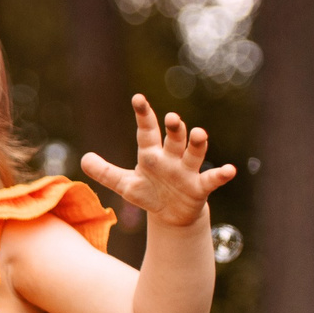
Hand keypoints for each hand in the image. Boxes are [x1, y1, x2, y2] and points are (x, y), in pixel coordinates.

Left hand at [80, 95, 236, 225]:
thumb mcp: (124, 185)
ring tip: (199, 133)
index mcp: (152, 155)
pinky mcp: (200, 187)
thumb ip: (105, 172)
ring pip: (194, 153)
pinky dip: (222, 174)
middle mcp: (171, 158)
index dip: (143, 115)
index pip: (146, 131)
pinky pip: (212, 179)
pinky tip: (230, 170)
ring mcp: (187, 171)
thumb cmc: (149, 193)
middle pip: (173, 139)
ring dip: (197, 143)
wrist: (171, 215)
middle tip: (172, 117)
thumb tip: (83, 158)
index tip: (137, 98)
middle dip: (174, 128)